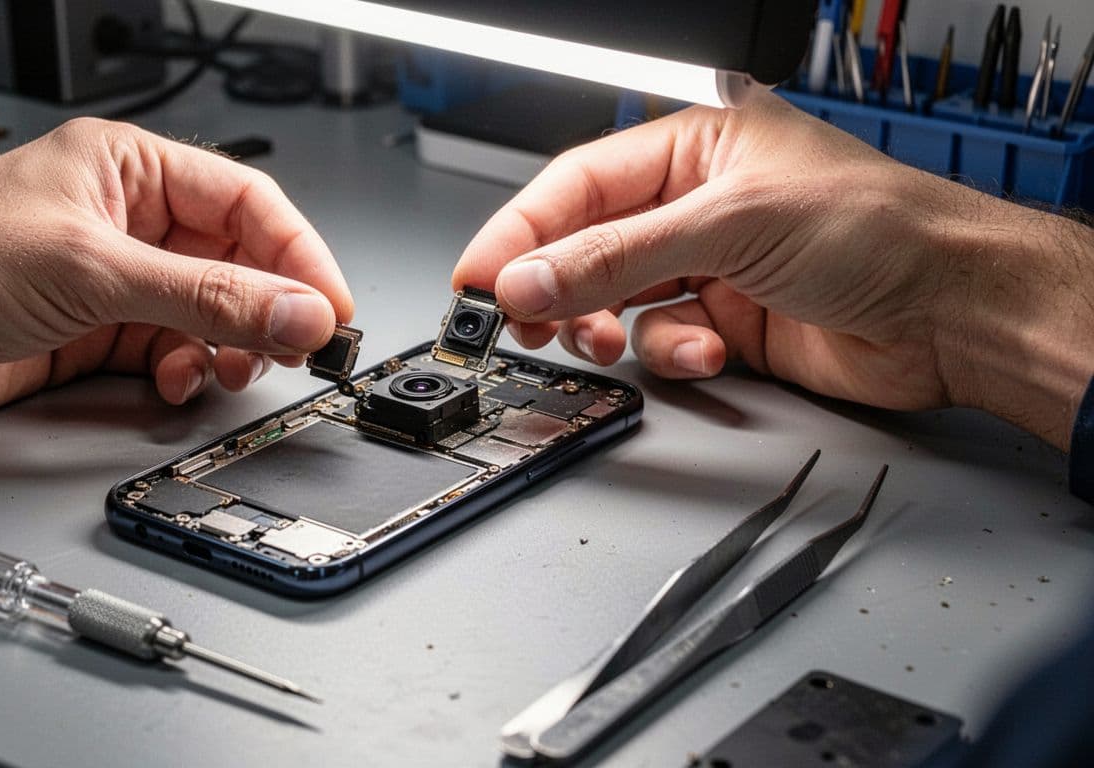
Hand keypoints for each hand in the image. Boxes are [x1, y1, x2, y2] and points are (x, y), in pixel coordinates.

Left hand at [0, 118, 352, 454]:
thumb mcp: (97, 271)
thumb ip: (209, 297)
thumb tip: (297, 310)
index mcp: (129, 169)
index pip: (246, 205)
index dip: (297, 255)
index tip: (331, 307)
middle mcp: (126, 221)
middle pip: (234, 263)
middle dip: (267, 307)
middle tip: (296, 348)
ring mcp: (111, 281)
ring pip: (207, 313)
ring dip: (228, 345)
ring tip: (232, 367)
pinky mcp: (94, 334)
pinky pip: (170, 351)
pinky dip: (185, 370)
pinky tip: (176, 380)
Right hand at [454, 90, 1093, 447]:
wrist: (955, 313)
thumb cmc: (880, 230)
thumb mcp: (731, 224)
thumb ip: (617, 254)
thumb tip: (530, 275)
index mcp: (694, 148)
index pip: (577, 185)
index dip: (520, 230)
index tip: (478, 274)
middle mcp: (695, 206)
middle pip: (587, 247)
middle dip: (556, 288)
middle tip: (521, 322)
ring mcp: (709, 268)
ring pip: (617, 302)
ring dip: (611, 327)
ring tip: (612, 340)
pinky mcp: (727, 324)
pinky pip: (663, 342)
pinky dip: (672, 356)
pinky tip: (705, 352)